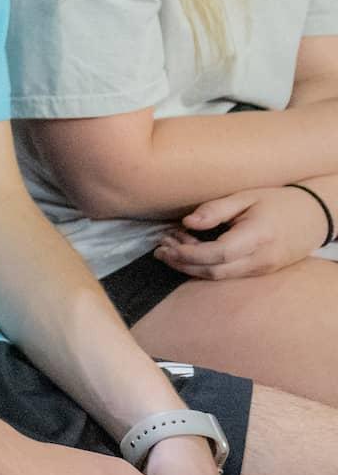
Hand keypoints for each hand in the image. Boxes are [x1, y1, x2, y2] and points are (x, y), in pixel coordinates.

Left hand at [157, 185, 325, 281]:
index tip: (166, 244)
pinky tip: (189, 253)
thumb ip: (216, 209)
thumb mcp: (246, 196)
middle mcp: (261, 259)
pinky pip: (228, 275)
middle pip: (215, 271)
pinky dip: (205, 267)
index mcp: (258, 236)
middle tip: (159, 249)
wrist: (314, 216)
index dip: (188, 254)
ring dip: (190, 267)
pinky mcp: (261, 272)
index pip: (218, 254)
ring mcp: (263, 269)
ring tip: (168, 249)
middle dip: (182, 263)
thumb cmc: (278, 201)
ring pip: (219, 277)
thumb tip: (188, 222)